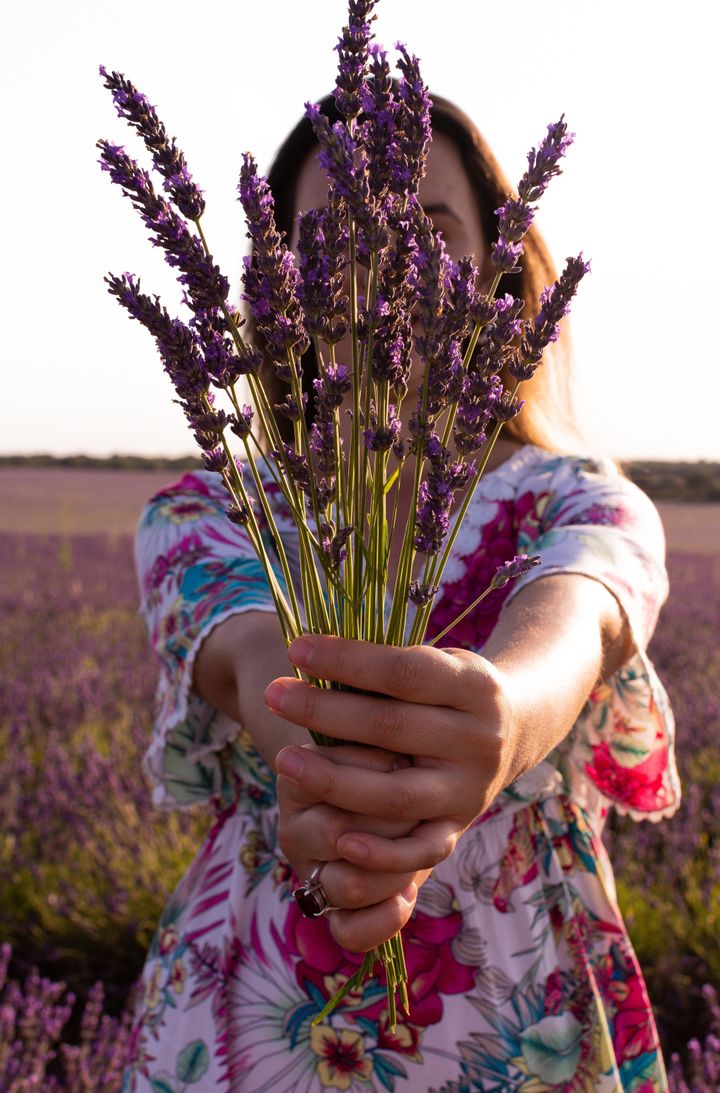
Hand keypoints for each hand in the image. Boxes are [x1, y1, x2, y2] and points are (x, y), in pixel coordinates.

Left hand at [266, 635, 520, 895]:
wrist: (516, 729)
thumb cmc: (451, 688)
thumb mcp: (436, 662)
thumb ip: (386, 667)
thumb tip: (310, 658)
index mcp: (475, 686)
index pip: (402, 672)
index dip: (346, 661)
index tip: (296, 651)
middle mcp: (479, 739)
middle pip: (391, 728)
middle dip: (324, 712)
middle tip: (274, 695)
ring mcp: (471, 789)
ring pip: (396, 794)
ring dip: (333, 780)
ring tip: (283, 759)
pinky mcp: (461, 827)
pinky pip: (420, 850)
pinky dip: (380, 852)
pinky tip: (337, 841)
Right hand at [276, 741, 431, 950]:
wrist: (389, 789)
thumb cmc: (385, 759)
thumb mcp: (378, 742)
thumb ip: (383, 744)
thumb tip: (399, 765)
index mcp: (294, 781)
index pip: (329, 780)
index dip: (381, 772)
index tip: (403, 761)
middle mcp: (294, 831)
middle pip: (338, 834)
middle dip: (395, 820)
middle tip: (424, 806)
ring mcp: (311, 874)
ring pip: (349, 886)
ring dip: (396, 868)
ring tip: (422, 843)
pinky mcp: (334, 911)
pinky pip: (350, 932)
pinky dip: (384, 917)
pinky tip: (408, 893)